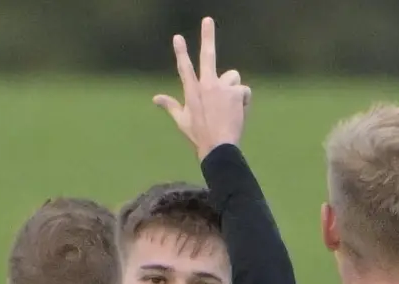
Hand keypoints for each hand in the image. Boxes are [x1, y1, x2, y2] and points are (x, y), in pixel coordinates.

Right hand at [153, 18, 250, 158]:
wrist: (218, 148)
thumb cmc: (199, 136)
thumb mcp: (181, 121)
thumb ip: (170, 105)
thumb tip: (154, 98)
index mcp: (191, 91)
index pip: (184, 66)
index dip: (181, 51)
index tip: (178, 36)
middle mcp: (206, 85)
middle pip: (208, 55)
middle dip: (207, 35)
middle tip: (208, 19)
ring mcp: (221, 87)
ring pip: (233, 77)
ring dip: (233, 89)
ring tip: (229, 108)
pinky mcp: (235, 92)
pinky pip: (244, 91)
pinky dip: (243, 101)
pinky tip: (238, 113)